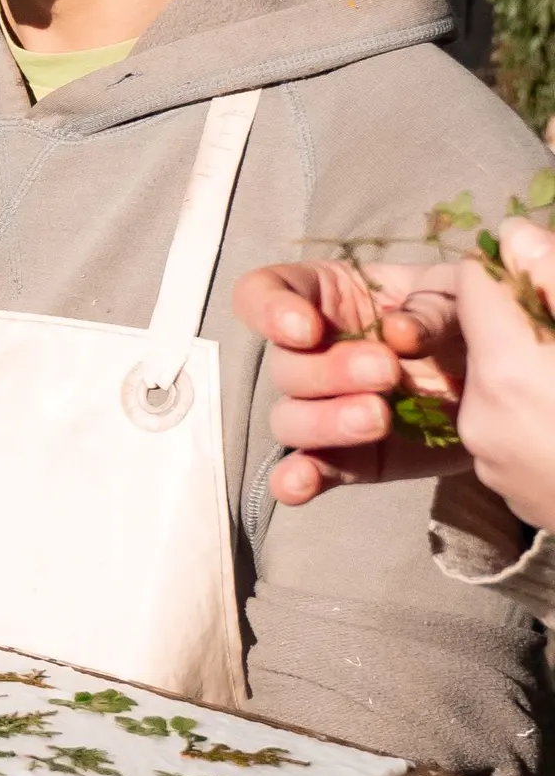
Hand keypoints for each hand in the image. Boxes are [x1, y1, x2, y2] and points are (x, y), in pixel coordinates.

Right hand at [233, 259, 469, 503]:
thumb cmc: (476, 322)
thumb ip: (431, 303)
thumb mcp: (462, 293)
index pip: (264, 292)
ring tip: (378, 419)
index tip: (307, 329)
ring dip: (325, 421)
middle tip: (385, 371)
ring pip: (289, 418)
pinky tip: (301, 483)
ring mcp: (328, 407)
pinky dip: (300, 478)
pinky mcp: (351, 457)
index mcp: (329, 297)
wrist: (512, 385)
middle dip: (328, 371)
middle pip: (282, 364)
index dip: (270, 309)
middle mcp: (316, 352)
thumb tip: (397, 331)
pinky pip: (313, 468)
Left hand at [456, 219, 554, 531]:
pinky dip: (540, 412)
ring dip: (536, 368)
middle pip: (484, 335)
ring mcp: (492, 461)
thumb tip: (513, 235)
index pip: (473, 284)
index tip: (552, 278)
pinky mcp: (508, 491)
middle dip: (528, 322)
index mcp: (508, 370)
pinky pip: (510, 428)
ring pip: (497, 382)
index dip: (514, 270)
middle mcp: (481, 417)